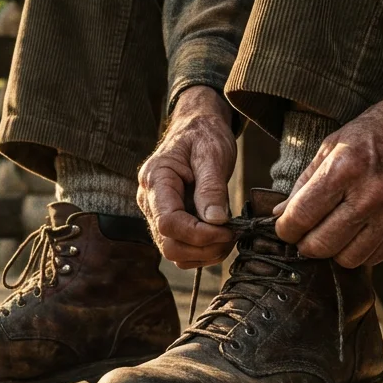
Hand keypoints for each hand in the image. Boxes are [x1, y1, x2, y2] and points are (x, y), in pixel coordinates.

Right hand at [137, 86, 237, 268]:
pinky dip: (202, 252)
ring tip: (229, 236)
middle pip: (168, 244)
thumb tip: (216, 221)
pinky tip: (220, 237)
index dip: (198, 234)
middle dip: (203, 248)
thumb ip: (212, 187)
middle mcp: (150, 201)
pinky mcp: (170, 222)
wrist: (197, 129)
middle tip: (232, 235)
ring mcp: (157, 214)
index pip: (168, 223)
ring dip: (204, 254)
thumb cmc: (204, 135)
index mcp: (156, 180)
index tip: (227, 230)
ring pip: (174, 253)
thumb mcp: (212, 154)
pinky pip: (181, 250)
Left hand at [273, 67, 382, 267]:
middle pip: (321, 245)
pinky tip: (354, 235)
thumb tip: (281, 213)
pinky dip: (358, 252)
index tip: (283, 227)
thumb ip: (305, 181)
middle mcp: (369, 195)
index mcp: (344, 169)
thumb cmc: (379, 130)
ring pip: (347, 259)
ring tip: (329, 236)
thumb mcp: (334, 143)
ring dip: (331, 252)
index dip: (285, 229)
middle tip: (303, 235)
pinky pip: (374, 257)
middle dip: (303, 244)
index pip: (301, 217)